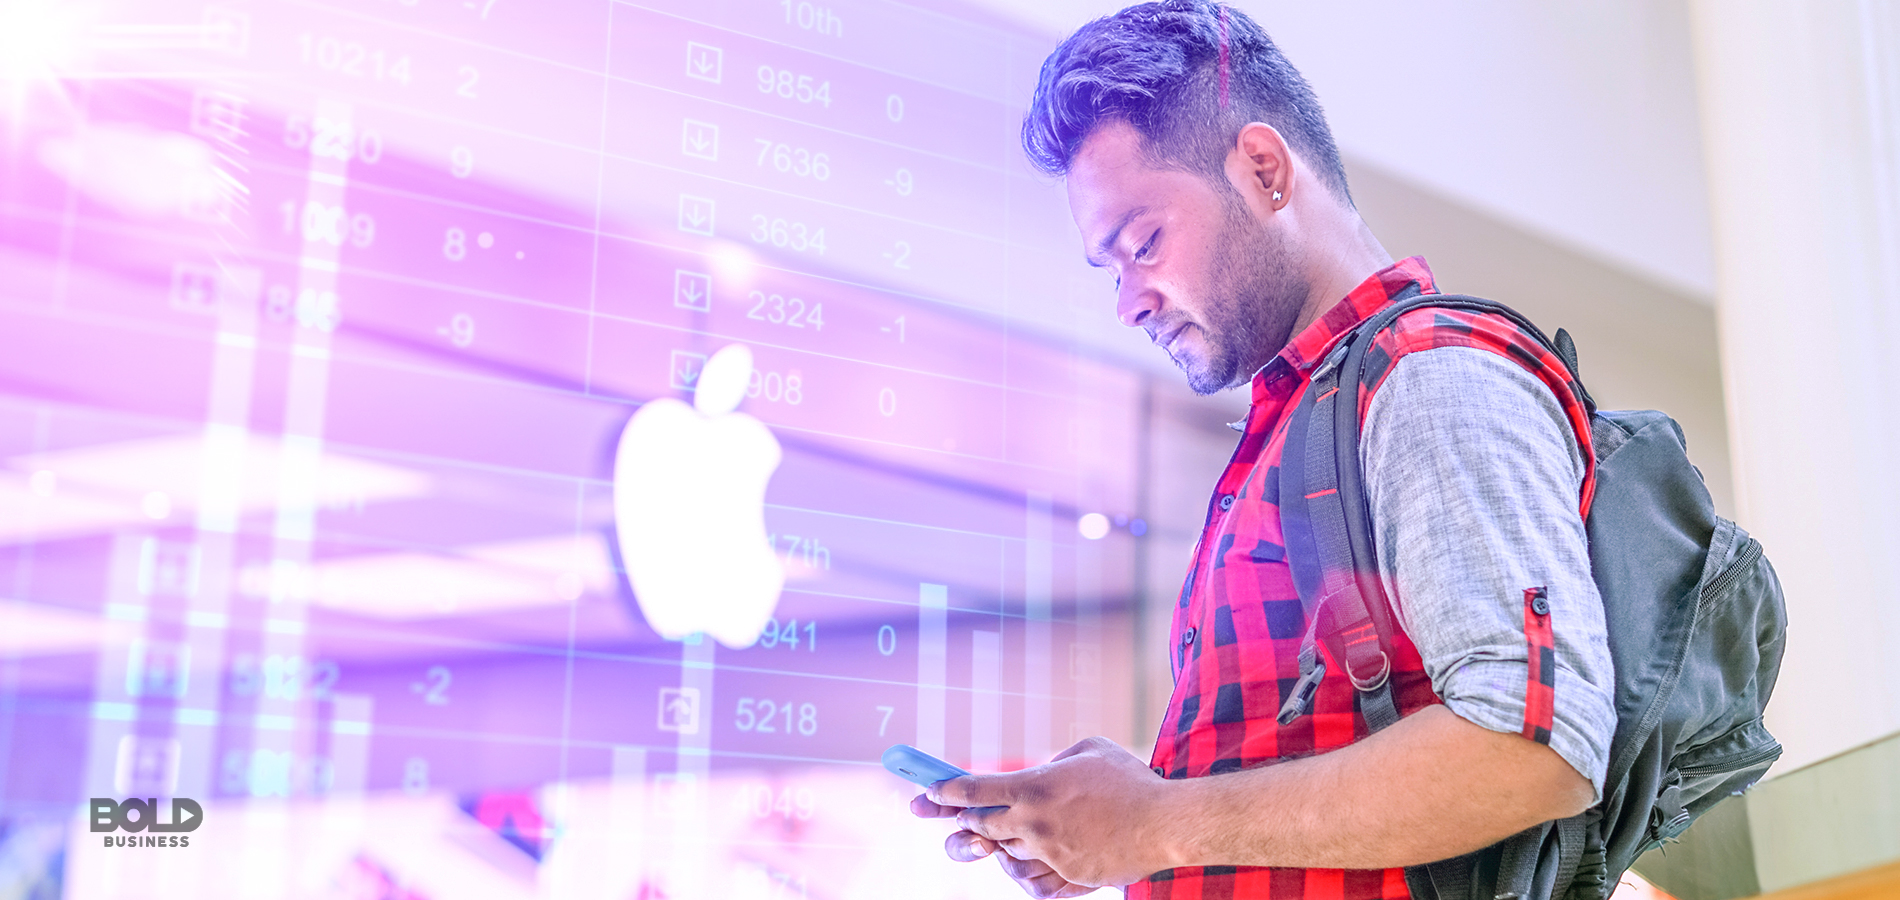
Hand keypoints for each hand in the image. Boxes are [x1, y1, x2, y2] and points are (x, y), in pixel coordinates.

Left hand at [924, 736, 1174, 887]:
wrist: (1166, 823)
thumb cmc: (1130, 781)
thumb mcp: (1088, 750)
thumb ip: (1054, 762)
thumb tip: (1040, 773)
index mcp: (1034, 788)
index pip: (972, 791)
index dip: (944, 792)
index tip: (927, 792)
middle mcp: (1034, 823)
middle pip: (980, 828)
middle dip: (963, 823)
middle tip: (947, 816)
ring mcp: (1049, 854)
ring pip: (1006, 855)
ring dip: (1004, 844)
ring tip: (1019, 831)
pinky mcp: (1067, 877)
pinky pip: (1033, 880)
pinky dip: (1030, 869)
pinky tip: (1040, 857)